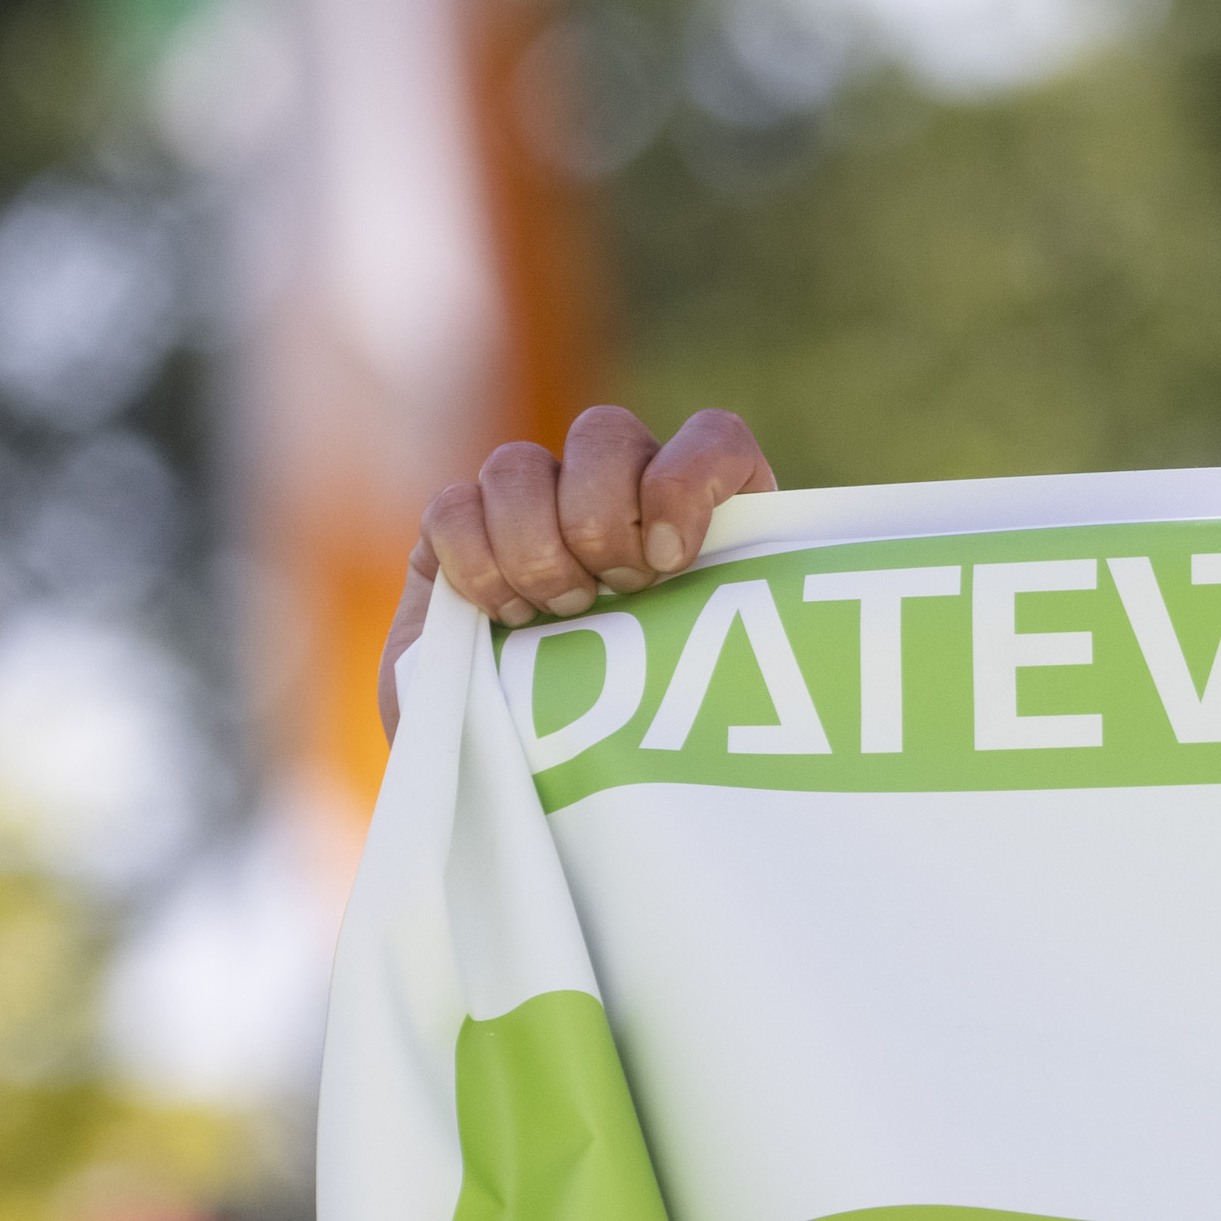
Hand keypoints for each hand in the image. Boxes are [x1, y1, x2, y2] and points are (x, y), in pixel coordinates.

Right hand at [379, 404, 778, 740]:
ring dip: (537, 547)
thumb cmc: (656, 737)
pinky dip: (476, 562)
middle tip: (613, 594)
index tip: (674, 560)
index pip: (712, 438)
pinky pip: (452, 507)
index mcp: (702, 513)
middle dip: (604, 519)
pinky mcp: (459, 535)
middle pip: (604, 433)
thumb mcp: (716, 689)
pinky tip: (504, 615)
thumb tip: (767, 621)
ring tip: (559, 611)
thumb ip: (732, 636)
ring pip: (518, 463)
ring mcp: (533, 505)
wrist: (549, 786)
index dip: (688, 478)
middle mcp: (617, 492)